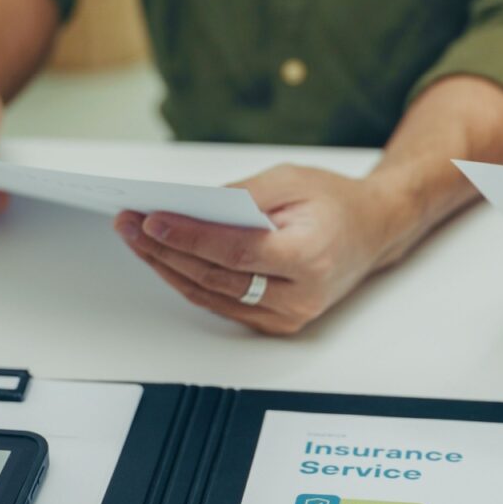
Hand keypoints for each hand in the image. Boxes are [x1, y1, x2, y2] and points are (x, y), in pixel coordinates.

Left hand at [113, 165, 404, 334]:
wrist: (372, 231)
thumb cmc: (334, 203)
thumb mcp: (290, 180)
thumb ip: (242, 196)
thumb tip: (190, 208)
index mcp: (310, 256)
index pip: (237, 252)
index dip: (190, 238)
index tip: (152, 221)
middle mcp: (300, 296)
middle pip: (217, 278)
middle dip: (166, 250)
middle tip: (130, 224)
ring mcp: (288, 316)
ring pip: (212, 296)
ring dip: (169, 267)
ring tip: (136, 238)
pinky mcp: (276, 323)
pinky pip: (221, 303)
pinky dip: (189, 280)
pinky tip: (165, 257)